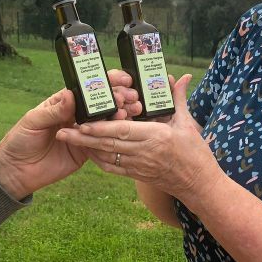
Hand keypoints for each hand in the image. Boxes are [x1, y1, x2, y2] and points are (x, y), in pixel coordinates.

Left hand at [0, 70, 139, 199]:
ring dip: (121, 114)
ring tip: (134, 109)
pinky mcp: (86, 150)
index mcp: (63, 103)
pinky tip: (127, 128)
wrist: (16, 171)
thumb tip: (70, 95)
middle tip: (131, 96)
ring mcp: (83, 132)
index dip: (103, 82)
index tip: (120, 80)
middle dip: (118, 97)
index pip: (86, 88)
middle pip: (101, 103)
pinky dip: (116, 135)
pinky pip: (103, 142)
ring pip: (106, 121)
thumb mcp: (33, 121)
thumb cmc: (20, 140)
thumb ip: (53, 111)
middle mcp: (76, 115)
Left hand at [54, 74, 219, 204]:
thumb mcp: (188, 123)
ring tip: (66, 138)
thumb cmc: (196, 153)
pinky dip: (98, 160)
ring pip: (106, 157)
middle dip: (83, 137)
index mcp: (156, 136)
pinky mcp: (137, 176)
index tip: (82, 121)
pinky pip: (113, 169)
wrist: (199, 185)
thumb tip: (181, 76)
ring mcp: (139, 166)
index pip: (123, 130)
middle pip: (108, 144)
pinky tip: (86, 151)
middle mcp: (144, 152)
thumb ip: (178, 98)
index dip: (101, 126)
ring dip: (86, 148)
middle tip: (62, 129)